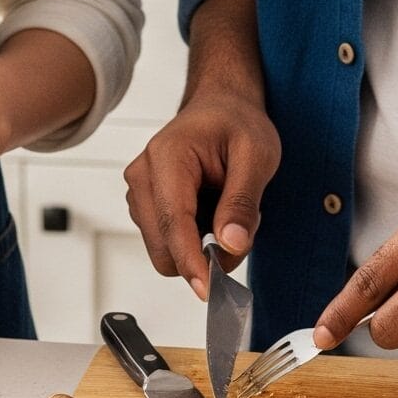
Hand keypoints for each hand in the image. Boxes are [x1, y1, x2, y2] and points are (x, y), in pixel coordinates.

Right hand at [122, 87, 280, 299]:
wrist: (222, 107)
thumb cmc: (236, 123)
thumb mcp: (257, 155)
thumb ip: (242, 202)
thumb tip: (229, 244)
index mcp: (167, 158)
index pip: (174, 224)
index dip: (191, 262)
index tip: (209, 290)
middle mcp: (143, 177)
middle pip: (164, 248)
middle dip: (205, 253)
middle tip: (242, 228)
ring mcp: (140, 193)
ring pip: (168, 249)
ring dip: (203, 244)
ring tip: (228, 208)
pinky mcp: (146, 206)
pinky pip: (170, 241)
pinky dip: (196, 238)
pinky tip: (213, 210)